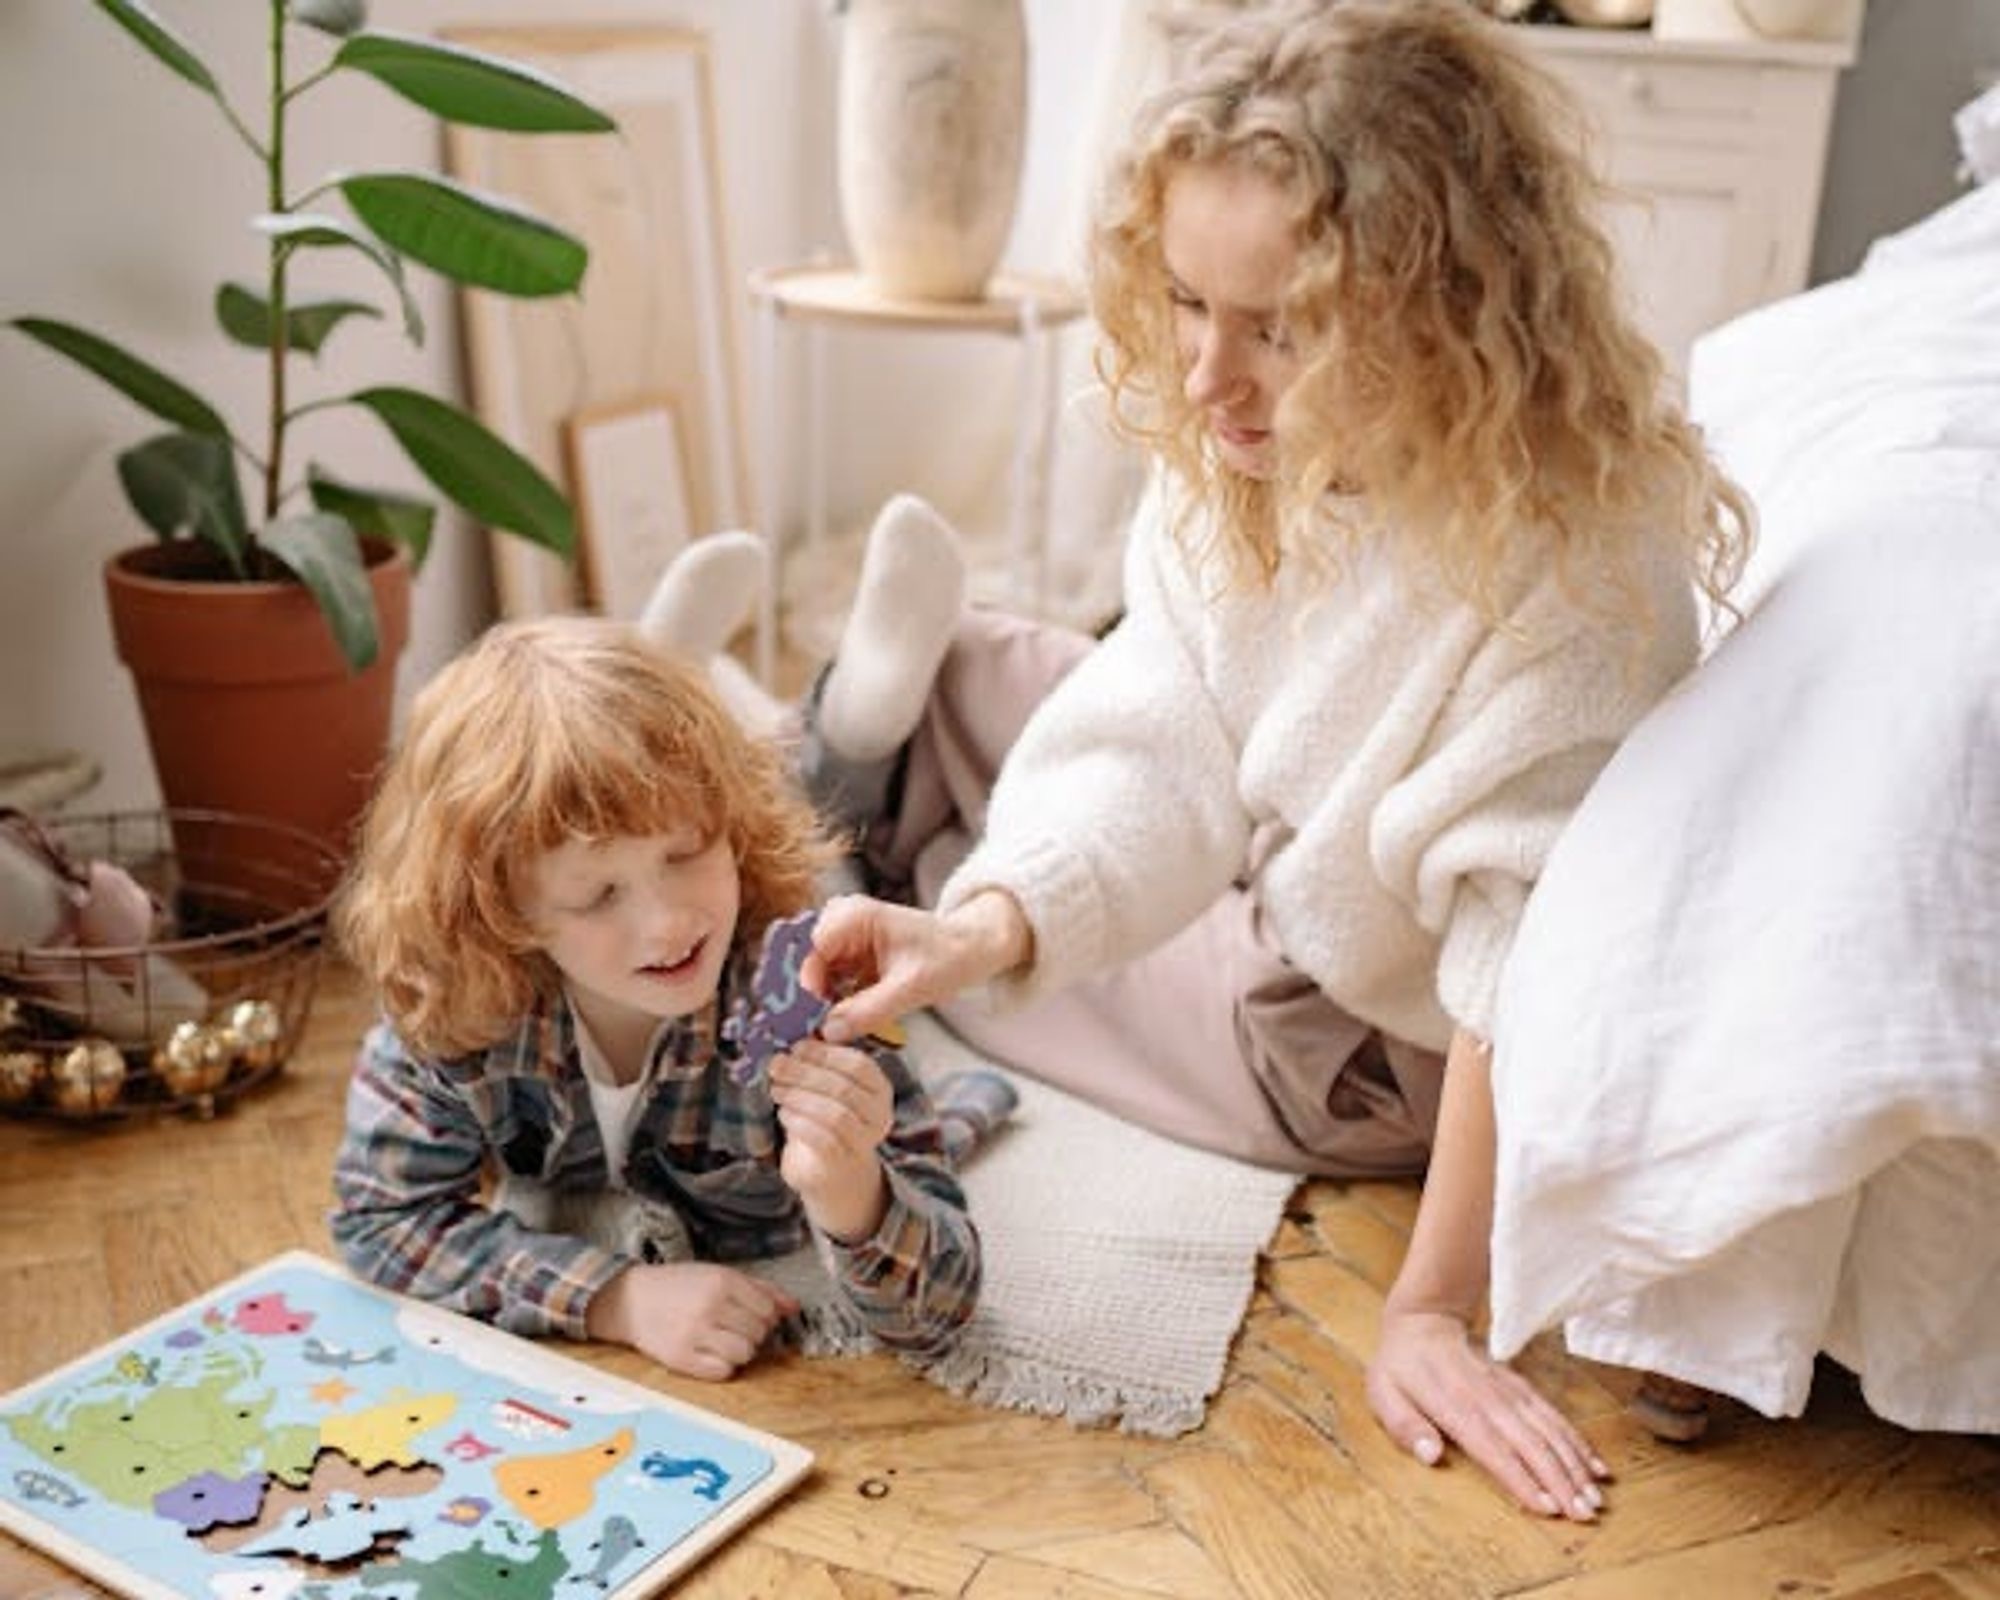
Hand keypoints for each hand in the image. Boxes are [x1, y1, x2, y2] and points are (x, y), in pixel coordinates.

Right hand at [585, 1263, 796, 1381]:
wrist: (631, 1300)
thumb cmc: (678, 1286)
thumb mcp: (719, 1274)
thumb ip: (761, 1289)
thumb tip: (794, 1307)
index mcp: (722, 1281)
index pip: (768, 1309)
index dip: (765, 1315)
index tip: (752, 1315)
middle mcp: (710, 1306)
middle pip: (759, 1332)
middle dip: (753, 1332)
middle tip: (733, 1327)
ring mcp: (695, 1334)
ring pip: (745, 1354)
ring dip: (740, 1350)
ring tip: (723, 1340)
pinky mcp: (682, 1358)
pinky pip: (723, 1372)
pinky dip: (723, 1366)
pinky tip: (710, 1353)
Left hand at [770, 1038, 893, 1240]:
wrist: (832, 1173)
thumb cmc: (824, 1121)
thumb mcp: (825, 1088)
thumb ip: (818, 1063)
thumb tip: (795, 1035)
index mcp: (879, 1089)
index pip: (859, 1064)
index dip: (825, 1053)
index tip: (795, 1046)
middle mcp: (880, 1115)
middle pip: (844, 1087)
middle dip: (805, 1073)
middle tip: (776, 1065)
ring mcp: (865, 1142)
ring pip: (835, 1114)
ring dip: (799, 1097)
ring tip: (776, 1089)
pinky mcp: (844, 1163)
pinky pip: (823, 1139)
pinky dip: (799, 1122)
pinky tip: (784, 1114)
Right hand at [806, 889, 1030, 1043]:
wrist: (971, 950)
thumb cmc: (948, 958)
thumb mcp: (911, 989)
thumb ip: (868, 1011)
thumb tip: (827, 1032)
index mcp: (855, 916)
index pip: (810, 950)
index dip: (804, 987)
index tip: (807, 1022)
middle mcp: (843, 922)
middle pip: (806, 964)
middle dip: (807, 999)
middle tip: (812, 1034)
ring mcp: (845, 940)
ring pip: (814, 977)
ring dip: (819, 1006)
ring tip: (828, 1033)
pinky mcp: (850, 959)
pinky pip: (828, 984)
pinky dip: (832, 1006)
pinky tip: (841, 1026)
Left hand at [1367, 1307, 1608, 1520]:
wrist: (1424, 1321)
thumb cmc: (1401, 1366)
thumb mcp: (1384, 1395)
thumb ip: (1405, 1426)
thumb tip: (1430, 1456)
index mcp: (1455, 1406)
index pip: (1493, 1448)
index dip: (1521, 1478)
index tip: (1547, 1507)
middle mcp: (1489, 1399)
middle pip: (1531, 1444)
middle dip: (1561, 1480)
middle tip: (1585, 1513)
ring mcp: (1509, 1391)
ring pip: (1549, 1430)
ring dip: (1575, 1464)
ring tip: (1596, 1497)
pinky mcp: (1521, 1387)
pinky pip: (1553, 1415)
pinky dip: (1576, 1441)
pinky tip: (1594, 1465)